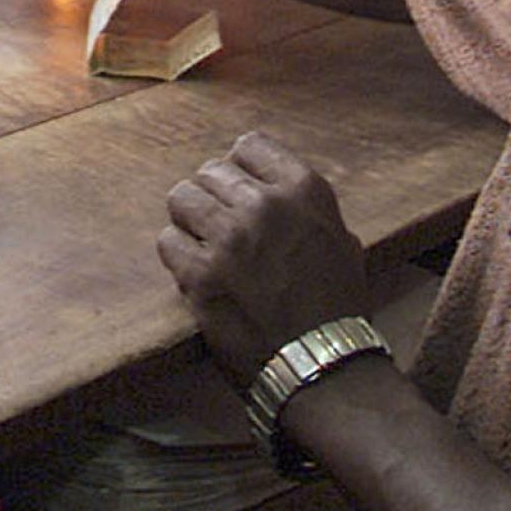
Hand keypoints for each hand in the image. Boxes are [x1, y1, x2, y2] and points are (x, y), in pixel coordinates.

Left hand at [157, 131, 370, 386]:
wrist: (324, 365)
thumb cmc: (339, 308)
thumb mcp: (343, 242)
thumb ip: (308, 212)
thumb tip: (283, 198)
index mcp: (304, 190)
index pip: (250, 146)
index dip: (241, 169)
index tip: (239, 189)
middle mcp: (264, 205)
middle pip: (210, 171)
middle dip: (213, 197)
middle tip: (221, 226)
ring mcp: (228, 238)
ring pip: (181, 198)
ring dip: (189, 220)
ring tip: (203, 244)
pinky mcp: (200, 274)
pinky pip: (168, 241)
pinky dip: (177, 255)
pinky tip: (195, 272)